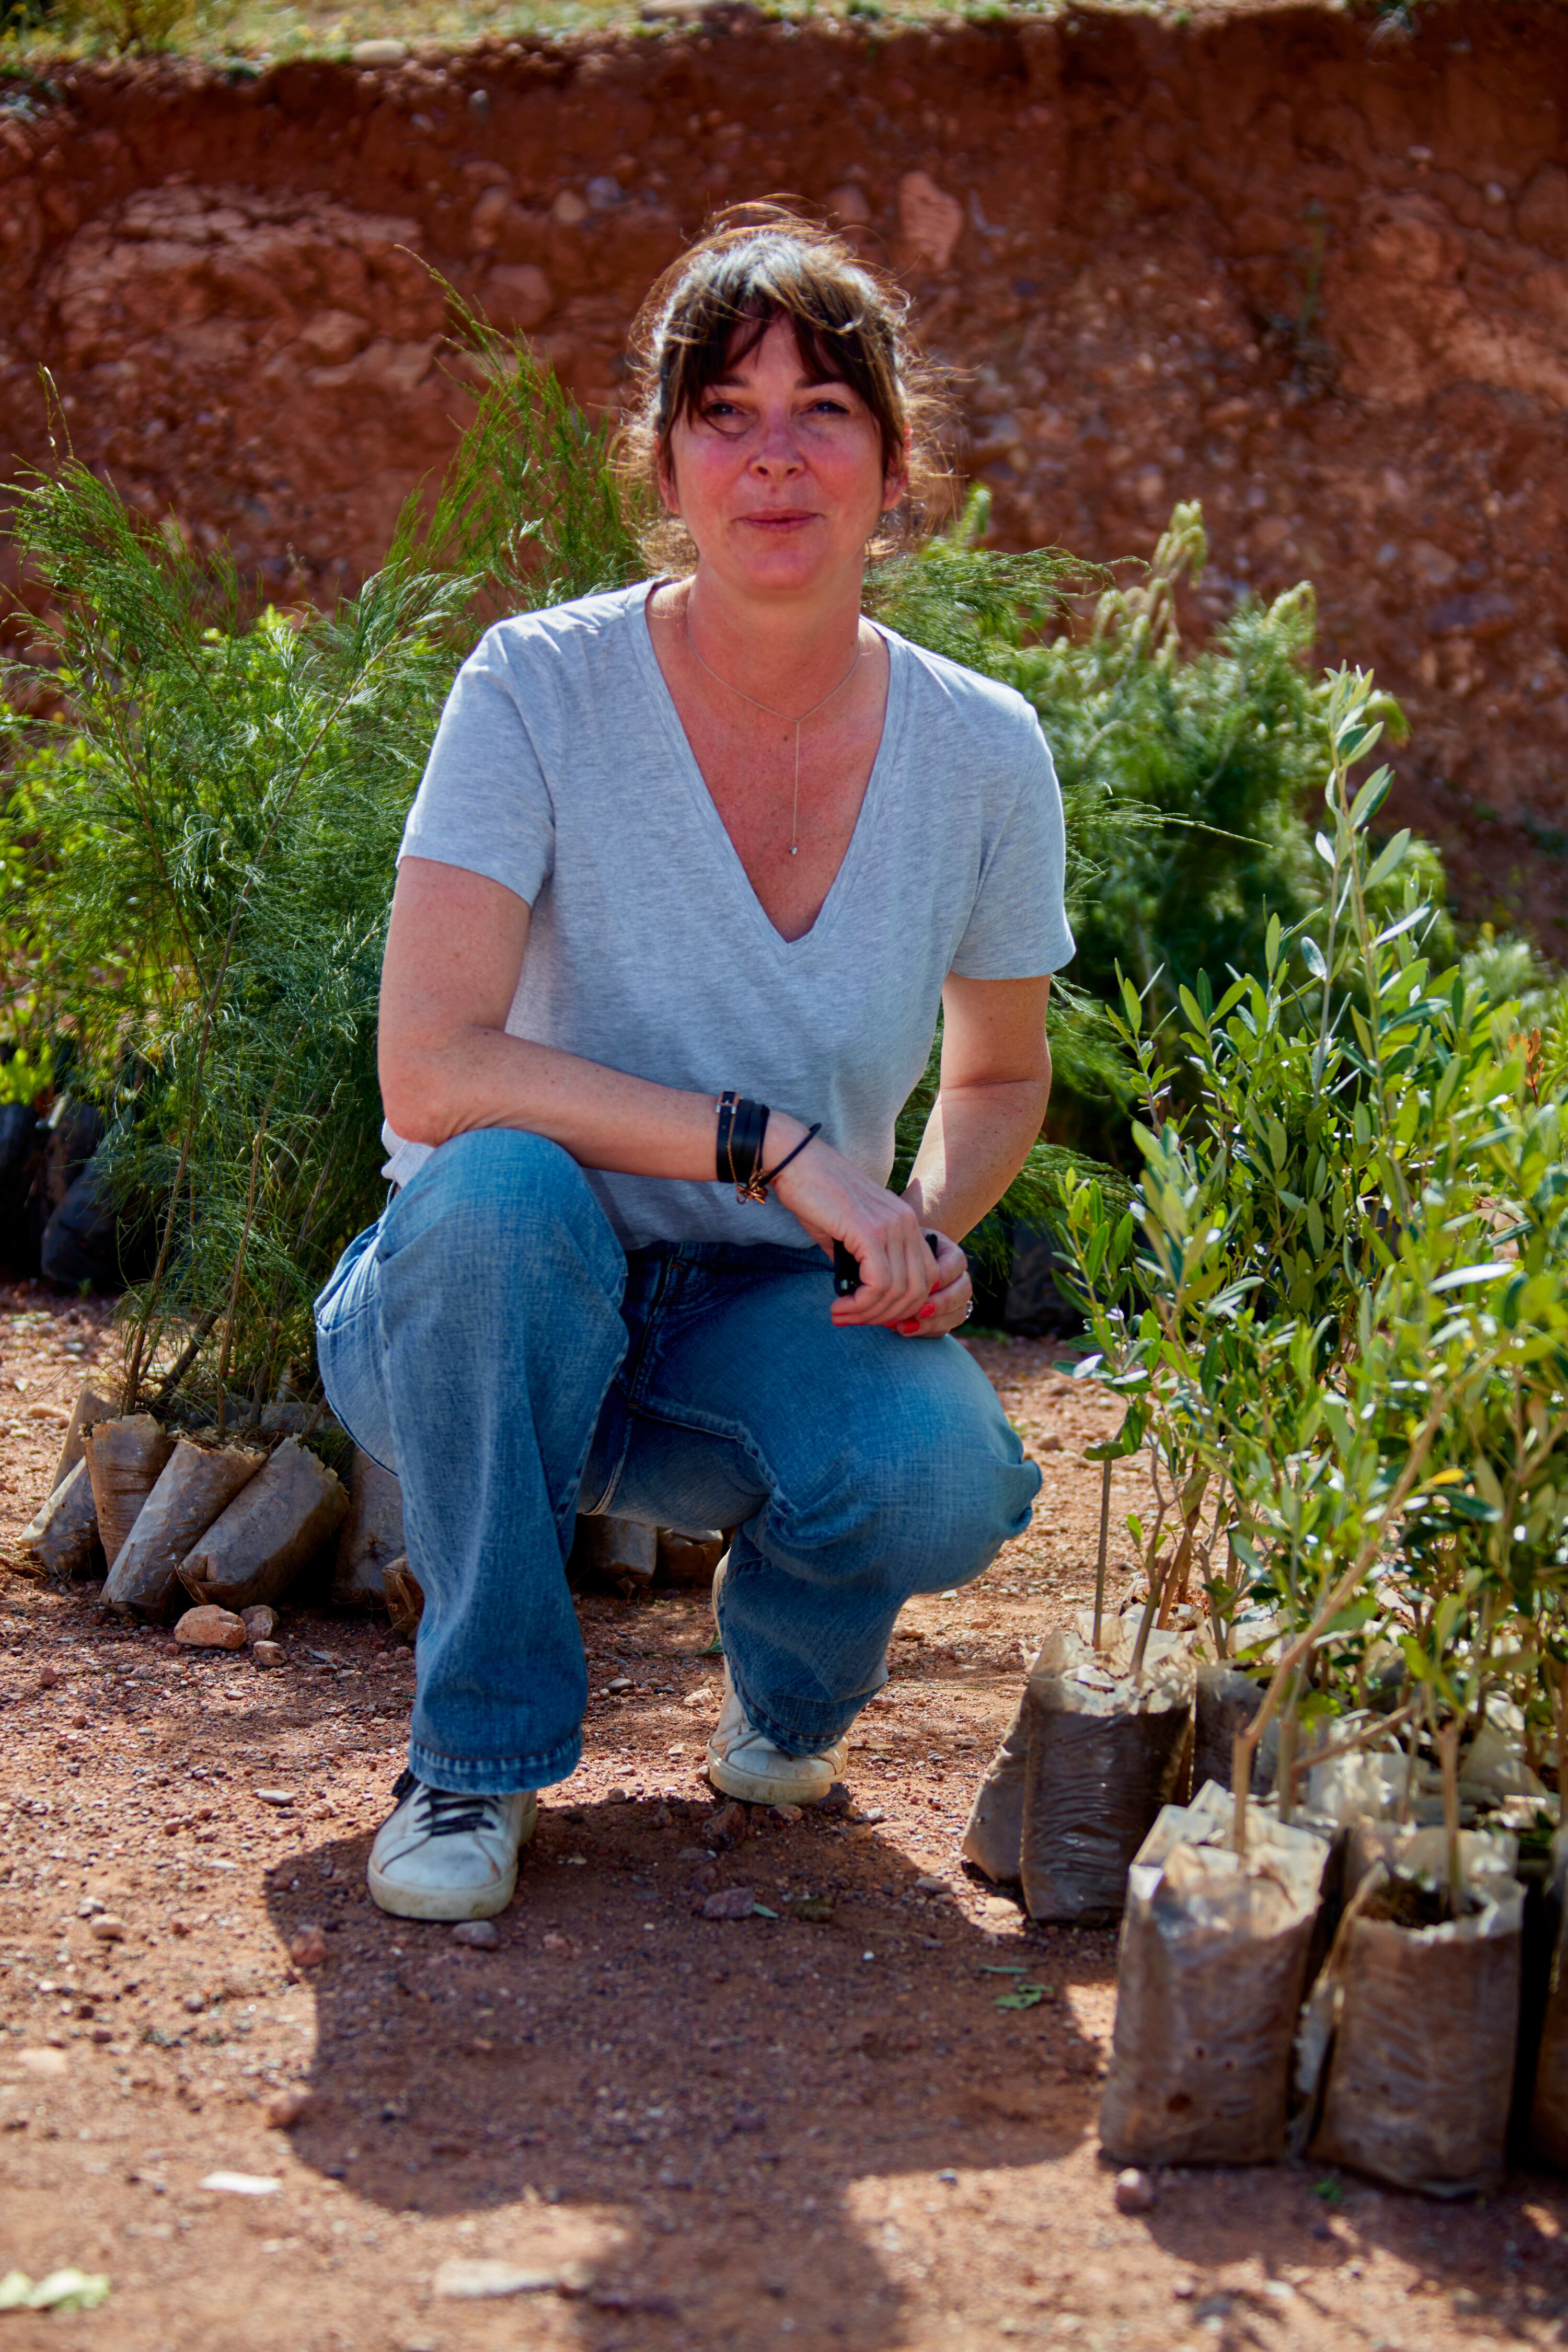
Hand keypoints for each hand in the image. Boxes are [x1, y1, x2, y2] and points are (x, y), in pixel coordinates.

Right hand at [767, 1124, 946, 1328]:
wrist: (795, 1162)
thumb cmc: (816, 1197)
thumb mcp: (847, 1234)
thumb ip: (861, 1263)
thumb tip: (860, 1297)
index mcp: (907, 1223)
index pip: (926, 1278)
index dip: (902, 1306)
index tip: (871, 1315)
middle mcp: (907, 1223)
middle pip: (918, 1291)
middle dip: (886, 1316)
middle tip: (854, 1320)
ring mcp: (891, 1226)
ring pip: (897, 1291)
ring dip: (868, 1314)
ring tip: (842, 1316)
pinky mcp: (869, 1230)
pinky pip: (878, 1283)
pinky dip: (861, 1304)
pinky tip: (840, 1307)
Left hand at [889, 1231, 971, 1339]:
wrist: (886, 1271)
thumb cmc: (890, 1254)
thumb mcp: (895, 1248)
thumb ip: (900, 1255)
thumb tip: (902, 1267)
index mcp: (947, 1253)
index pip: (957, 1261)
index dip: (945, 1274)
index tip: (926, 1283)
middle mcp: (955, 1277)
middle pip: (964, 1290)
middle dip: (943, 1303)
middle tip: (920, 1310)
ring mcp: (952, 1299)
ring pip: (958, 1313)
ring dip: (933, 1322)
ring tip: (905, 1325)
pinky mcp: (943, 1318)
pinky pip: (944, 1329)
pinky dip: (925, 1331)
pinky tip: (903, 1329)